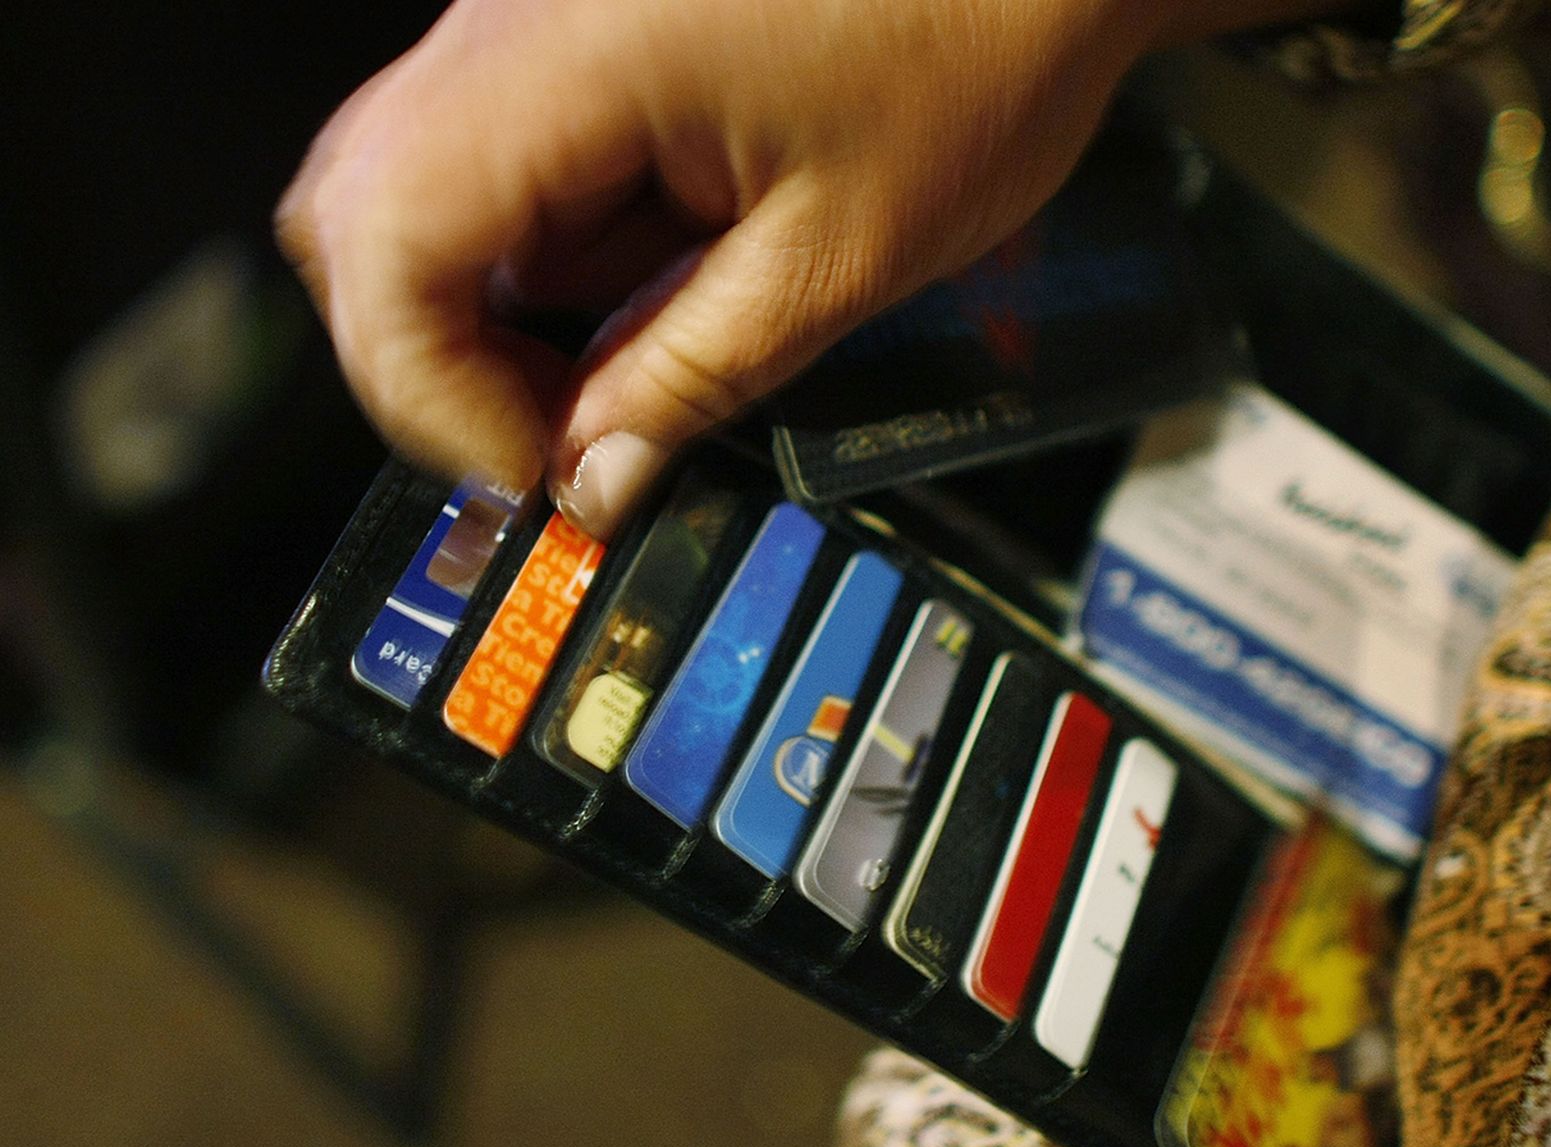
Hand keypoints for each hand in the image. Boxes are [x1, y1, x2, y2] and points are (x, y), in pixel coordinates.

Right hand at [277, 0, 1164, 538]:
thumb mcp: (837, 258)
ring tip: (613, 370)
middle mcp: (519, 19)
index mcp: (572, 57)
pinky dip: (540, 250)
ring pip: (413, 188)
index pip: (384, 240)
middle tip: (550, 436)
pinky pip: (497, 158)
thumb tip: (593, 478)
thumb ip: (691, 379)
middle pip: (357, 211)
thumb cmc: (973, 48)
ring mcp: (538, 17)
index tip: (529, 466)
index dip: (426, 390)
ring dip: (483, 308)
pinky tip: (646, 284)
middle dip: (431, 357)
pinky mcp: (576, 33)